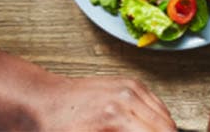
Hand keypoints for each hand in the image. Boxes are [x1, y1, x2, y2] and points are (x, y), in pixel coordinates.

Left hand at [31, 75, 174, 131]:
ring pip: (165, 115)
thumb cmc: (55, 126)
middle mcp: (128, 97)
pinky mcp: (131, 83)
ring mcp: (132, 86)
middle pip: (166, 126)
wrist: (43, 99)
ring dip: (164, 129)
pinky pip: (156, 104)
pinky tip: (149, 128)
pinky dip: (158, 119)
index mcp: (115, 116)